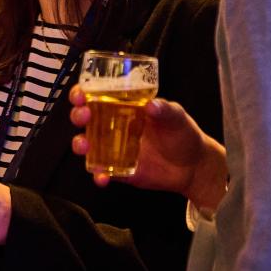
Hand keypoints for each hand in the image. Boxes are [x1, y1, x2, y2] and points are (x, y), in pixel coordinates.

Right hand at [69, 87, 227, 212]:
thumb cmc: (183, 134)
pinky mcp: (118, 169)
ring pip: (86, 144)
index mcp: (124, 106)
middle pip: (85, 117)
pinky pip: (101, 171)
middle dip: (78, 115)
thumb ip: (166, 110)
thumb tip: (152, 105)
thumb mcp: (177, 117)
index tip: (81, 94)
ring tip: (85, 146)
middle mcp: (113, 125)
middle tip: (84, 115)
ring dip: (80, 144)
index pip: (96, 94)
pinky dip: (98, 175)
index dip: (82, 92)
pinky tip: (102, 177)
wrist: (193, 166)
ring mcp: (113, 148)